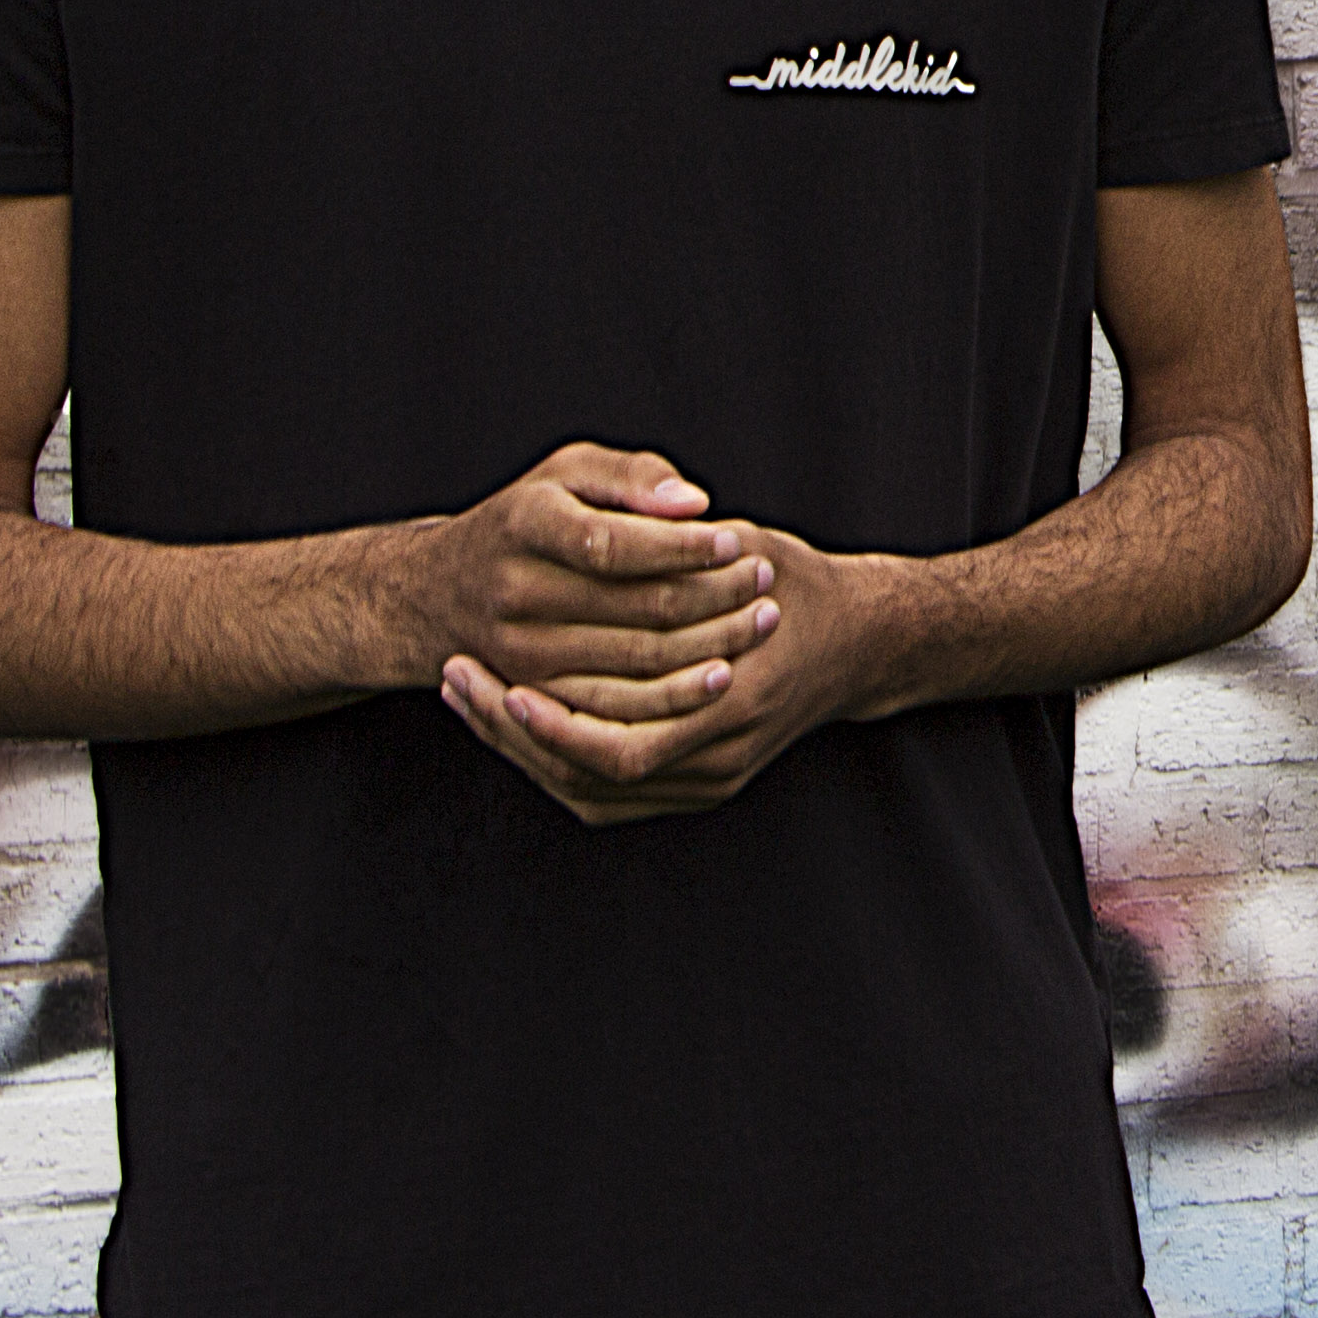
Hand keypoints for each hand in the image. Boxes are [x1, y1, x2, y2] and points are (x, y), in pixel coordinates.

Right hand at [401, 441, 777, 729]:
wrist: (439, 594)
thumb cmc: (528, 520)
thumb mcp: (567, 473)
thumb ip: (631, 476)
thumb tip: (692, 503)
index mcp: (526, 525)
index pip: (617, 543)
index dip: (684, 548)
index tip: (737, 542)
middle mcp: (516, 592)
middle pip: (637, 609)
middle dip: (716, 597)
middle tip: (766, 581)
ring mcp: (521, 654)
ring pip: (636, 664)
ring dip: (710, 646)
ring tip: (760, 621)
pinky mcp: (535, 697)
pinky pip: (618, 709)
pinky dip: (676, 695)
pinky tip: (720, 671)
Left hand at [439, 519, 914, 825]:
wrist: (859, 644)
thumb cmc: (796, 586)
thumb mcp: (750, 548)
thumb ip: (687, 548)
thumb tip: (623, 524)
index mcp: (733, 702)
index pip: (618, 745)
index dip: (548, 721)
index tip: (495, 678)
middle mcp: (720, 755)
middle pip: (591, 775)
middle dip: (514, 733)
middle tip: (458, 681)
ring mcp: (711, 779)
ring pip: (591, 791)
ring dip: (523, 749)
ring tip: (470, 698)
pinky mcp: (700, 785)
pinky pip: (607, 793)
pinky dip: (554, 762)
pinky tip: (511, 722)